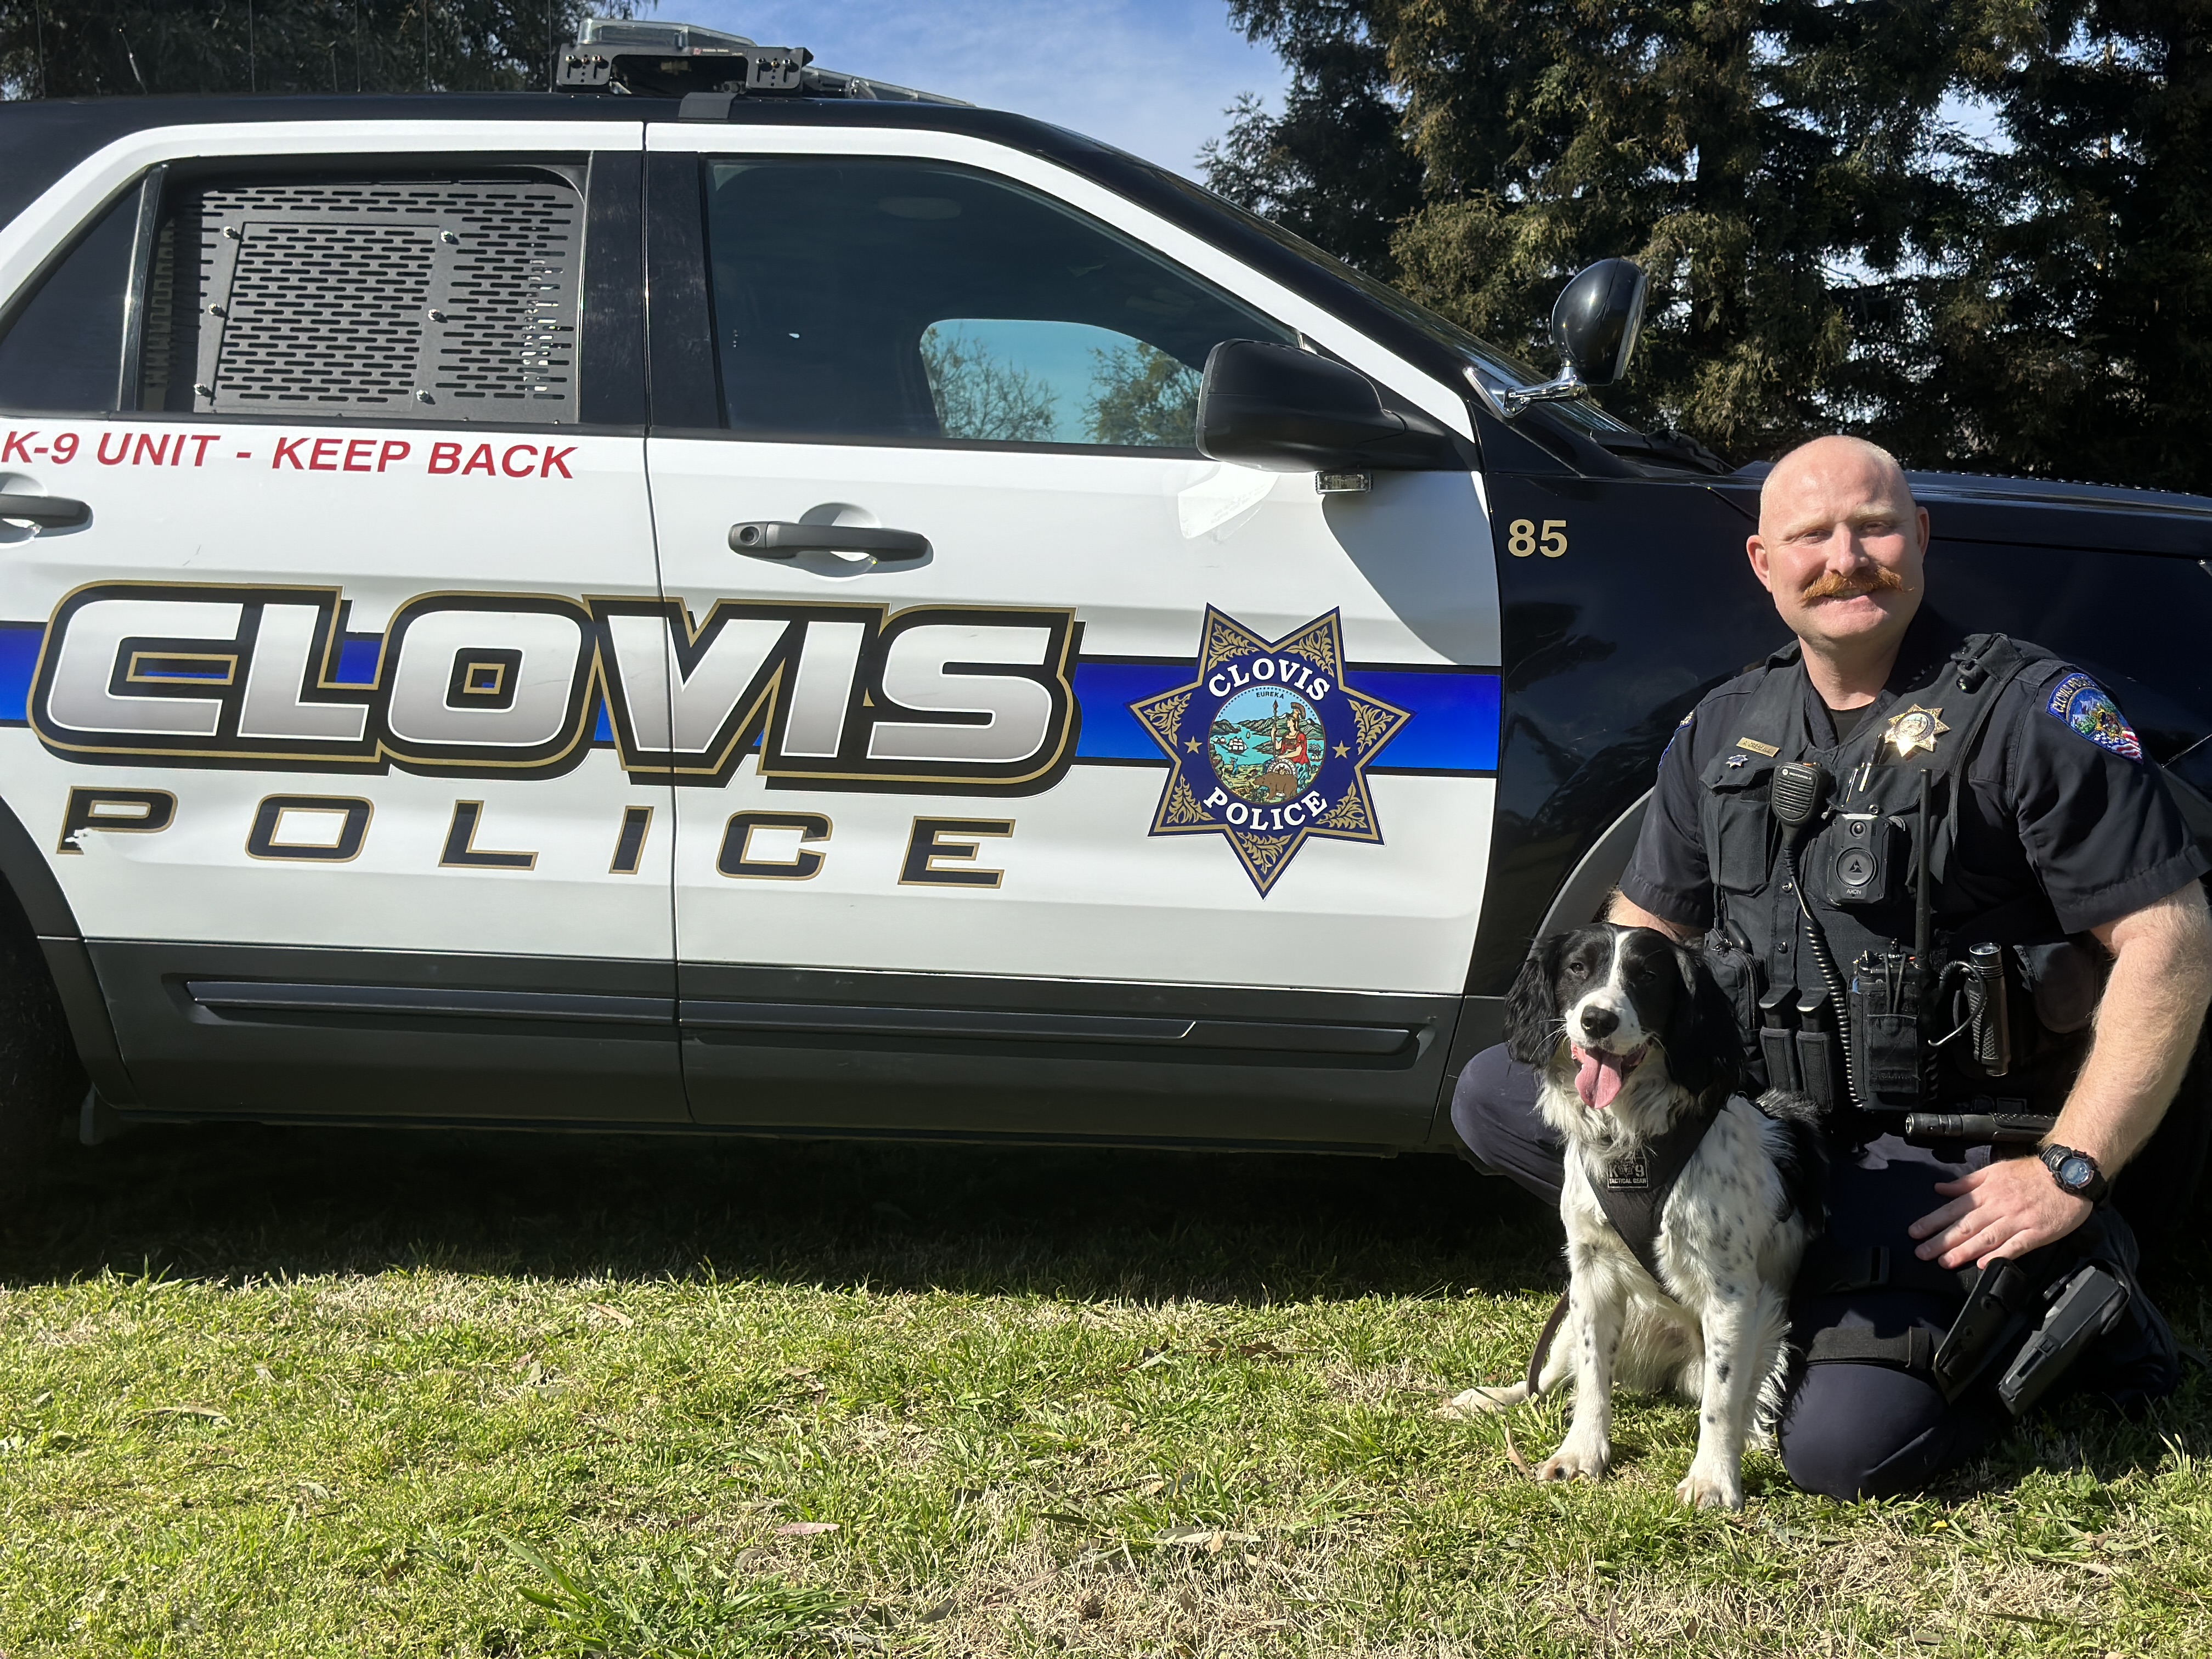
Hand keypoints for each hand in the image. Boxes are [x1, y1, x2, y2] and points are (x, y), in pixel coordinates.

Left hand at [1908, 1156, 2093, 1269]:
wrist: (2068, 1172)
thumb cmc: (2031, 1172)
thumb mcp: (1994, 1170)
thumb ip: (1966, 1183)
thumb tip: (1940, 1189)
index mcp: (1986, 1192)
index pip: (1953, 1209)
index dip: (1932, 1222)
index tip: (1914, 1233)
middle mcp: (1998, 1207)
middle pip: (1965, 1226)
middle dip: (1941, 1241)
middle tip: (1922, 1253)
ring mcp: (2018, 1220)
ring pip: (1986, 1237)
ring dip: (1964, 1251)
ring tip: (1945, 1262)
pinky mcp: (2037, 1232)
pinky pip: (2016, 1246)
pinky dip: (1999, 1255)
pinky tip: (1985, 1265)